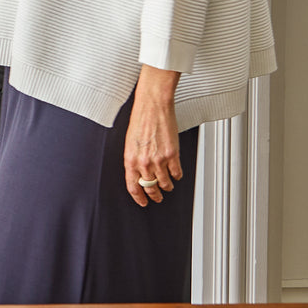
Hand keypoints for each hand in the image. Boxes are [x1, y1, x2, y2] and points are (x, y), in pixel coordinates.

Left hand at [124, 65, 182, 206]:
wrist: (152, 105)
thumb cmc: (140, 119)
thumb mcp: (130, 142)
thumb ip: (134, 159)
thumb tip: (137, 172)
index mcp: (130, 159)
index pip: (133, 187)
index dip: (138, 198)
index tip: (143, 202)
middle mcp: (144, 162)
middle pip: (150, 188)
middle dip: (154, 195)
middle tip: (157, 197)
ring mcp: (158, 160)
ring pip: (165, 183)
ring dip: (167, 185)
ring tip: (168, 184)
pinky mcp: (172, 155)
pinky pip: (177, 173)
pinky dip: (177, 175)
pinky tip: (176, 172)